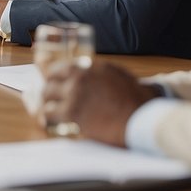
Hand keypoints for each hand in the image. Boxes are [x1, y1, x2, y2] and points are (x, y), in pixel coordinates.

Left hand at [40, 61, 160, 146]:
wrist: (142, 119)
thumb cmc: (140, 101)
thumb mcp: (123, 77)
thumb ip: (107, 73)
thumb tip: (104, 75)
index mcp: (93, 67)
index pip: (64, 67)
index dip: (57, 76)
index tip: (56, 83)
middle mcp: (80, 77)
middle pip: (52, 79)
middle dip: (49, 89)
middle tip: (49, 98)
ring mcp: (74, 94)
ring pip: (47, 95)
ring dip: (47, 103)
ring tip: (49, 111)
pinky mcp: (72, 113)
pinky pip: (49, 113)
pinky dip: (48, 118)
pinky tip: (49, 122)